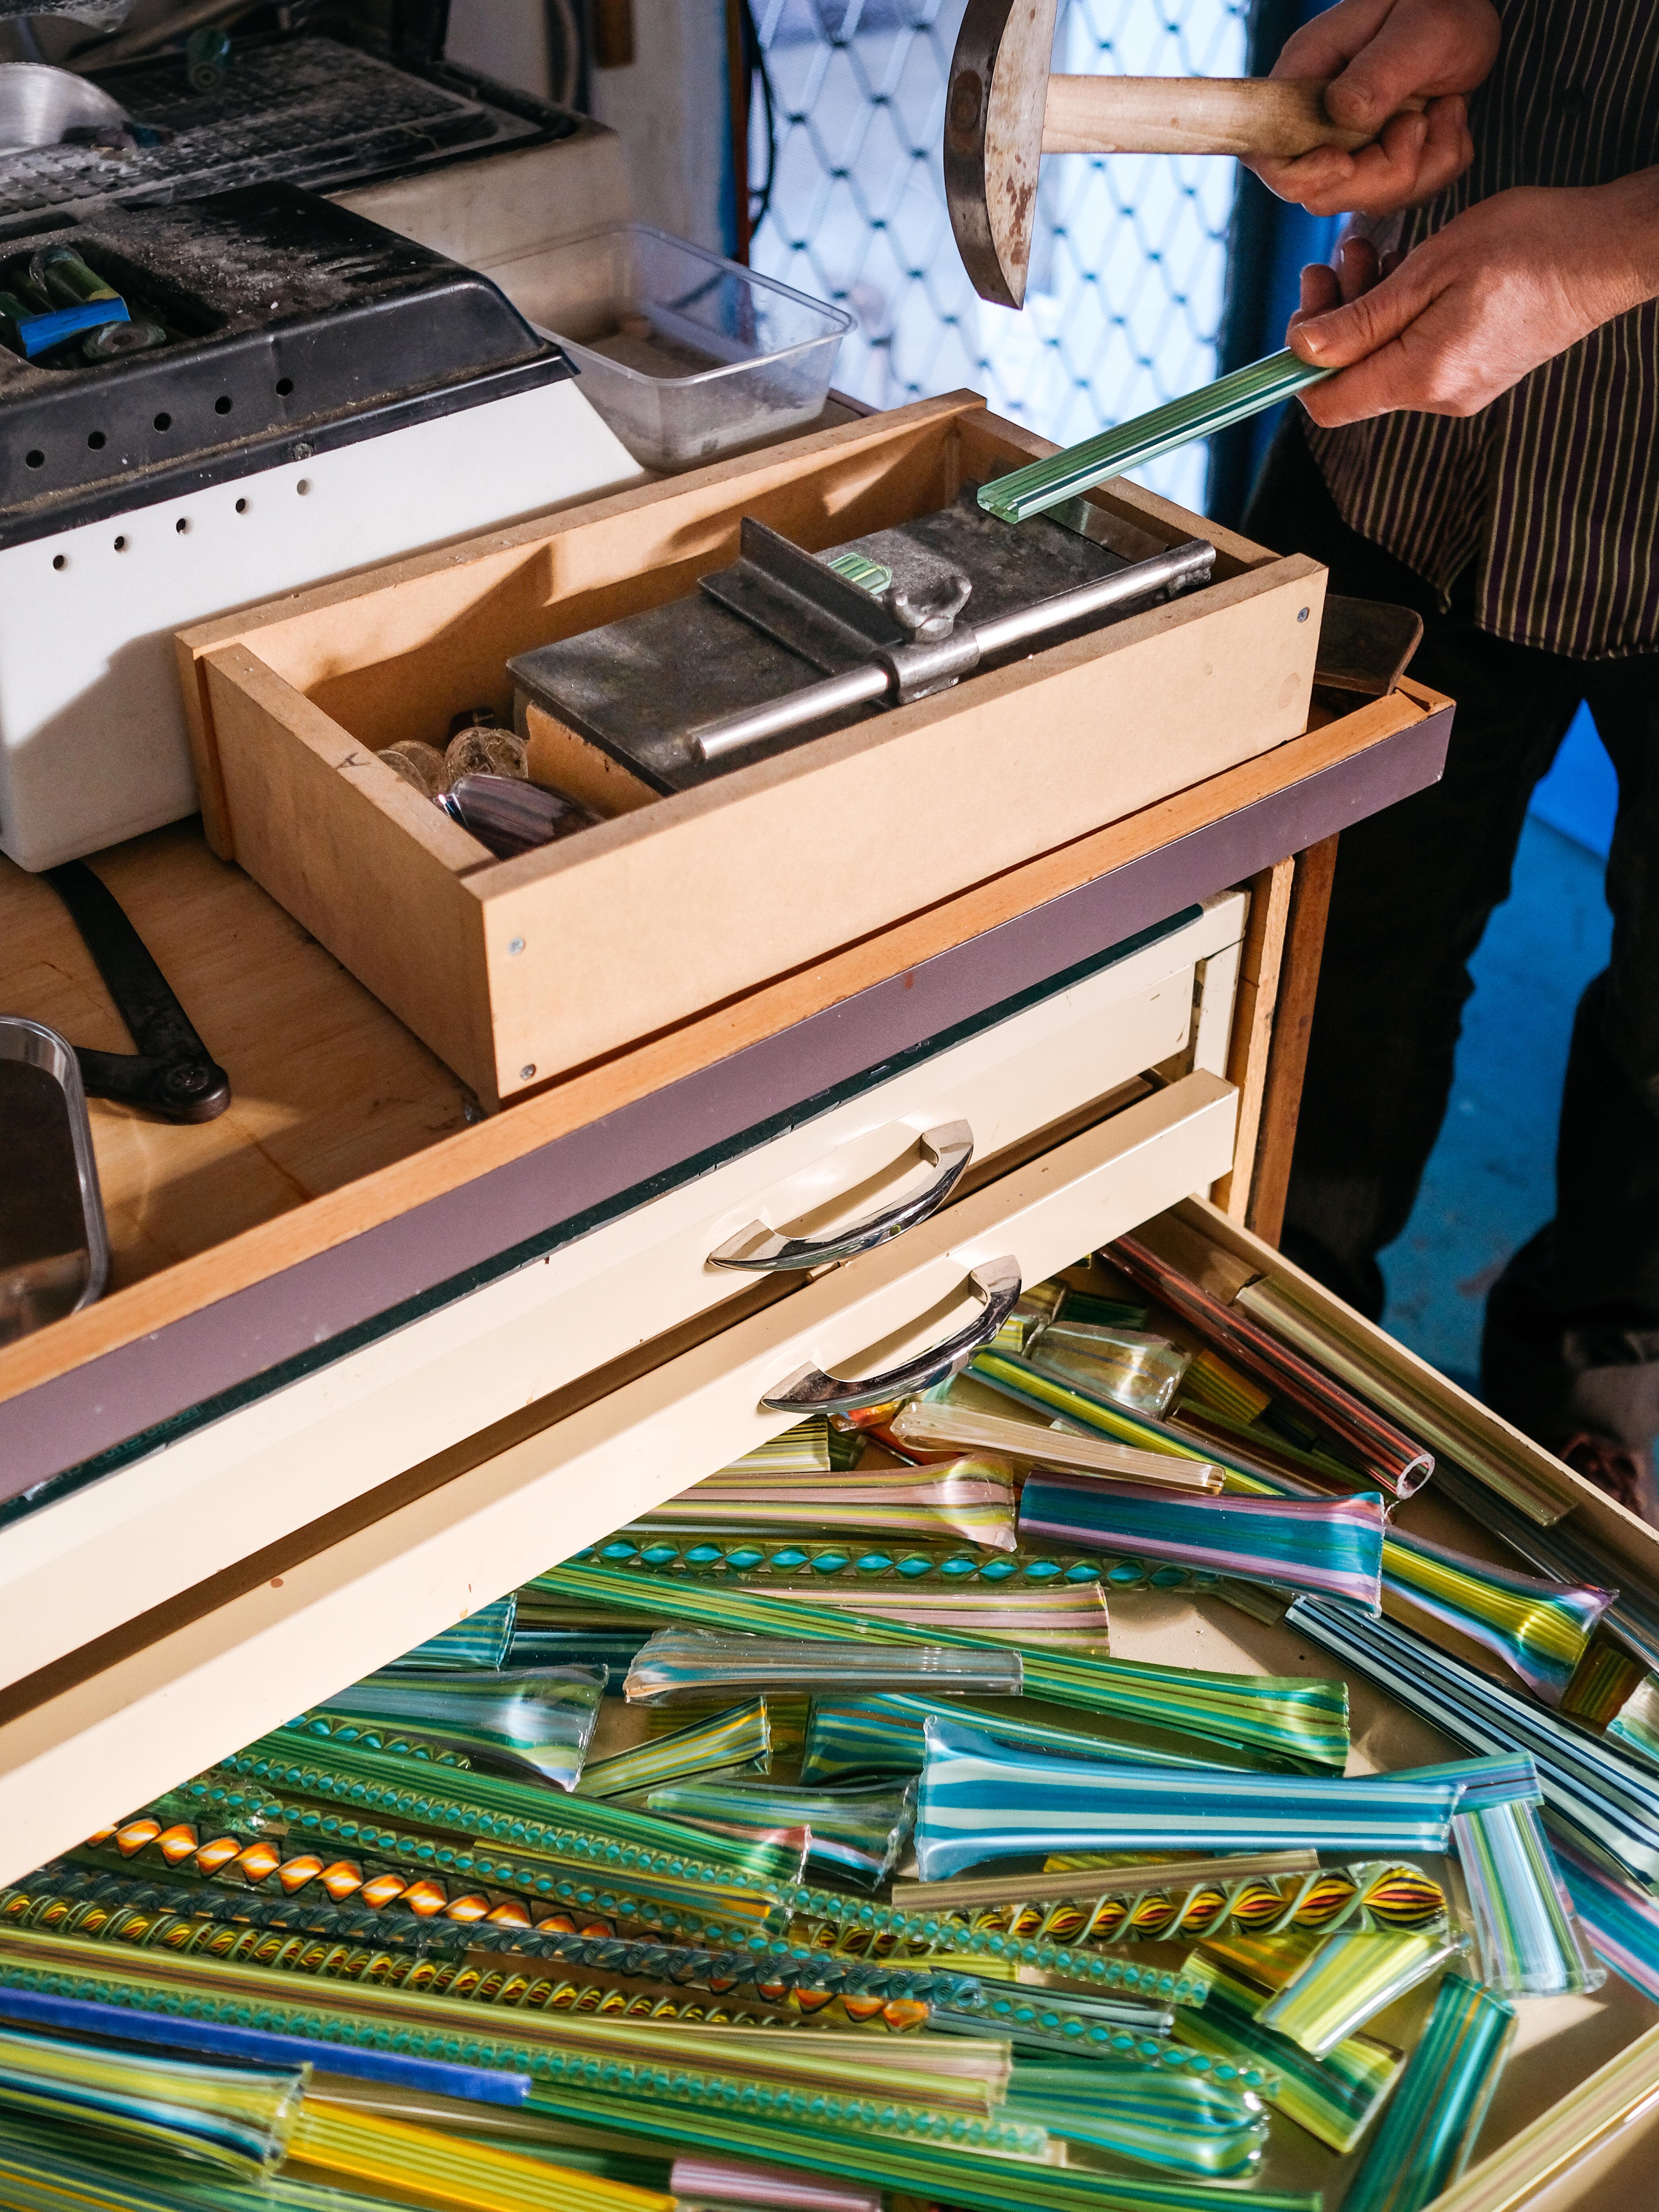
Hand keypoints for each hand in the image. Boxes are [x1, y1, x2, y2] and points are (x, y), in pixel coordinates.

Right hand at [1248, 0, 1498, 216]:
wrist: (1472, 12)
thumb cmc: (1443, 4)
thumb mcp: (1420, 30)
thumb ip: (1380, 71)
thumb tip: (1341, 111)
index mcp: (1307, 78)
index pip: (1270, 156)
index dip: (1301, 176)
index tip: (1346, 163)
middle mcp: (1321, 120)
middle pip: (1324, 194)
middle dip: (1383, 174)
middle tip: (1420, 122)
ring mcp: (1352, 145)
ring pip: (1371, 199)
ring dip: (1424, 164)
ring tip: (1445, 109)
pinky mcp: (1384, 160)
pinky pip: (1409, 194)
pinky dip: (1441, 162)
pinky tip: (1450, 116)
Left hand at [1289, 177, 1658, 423]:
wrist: (1607, 250)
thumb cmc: (1527, 245)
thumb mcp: (1430, 268)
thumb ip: (1362, 318)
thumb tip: (1302, 350)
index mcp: (1420, 376)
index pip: (1329, 403)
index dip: (1300, 363)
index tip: (1306, 306)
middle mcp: (1437, 397)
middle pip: (1354, 377)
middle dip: (1334, 318)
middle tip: (1338, 257)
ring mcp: (1459, 389)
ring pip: (1384, 358)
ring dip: (1366, 305)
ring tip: (1374, 249)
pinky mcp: (1476, 372)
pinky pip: (1416, 352)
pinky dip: (1400, 313)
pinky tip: (1408, 270)